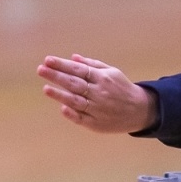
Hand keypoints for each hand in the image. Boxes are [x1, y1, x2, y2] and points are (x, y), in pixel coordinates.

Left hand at [38, 54, 154, 133]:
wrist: (139, 110)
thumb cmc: (121, 88)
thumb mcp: (111, 72)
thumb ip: (92, 65)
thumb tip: (72, 58)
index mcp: (102, 78)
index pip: (78, 69)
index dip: (62, 64)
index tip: (48, 60)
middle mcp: (99, 92)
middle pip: (74, 83)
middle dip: (57, 76)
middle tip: (41, 70)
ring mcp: (97, 109)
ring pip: (76, 101)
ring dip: (60, 95)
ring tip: (46, 88)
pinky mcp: (96, 123)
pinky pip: (82, 118)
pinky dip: (72, 113)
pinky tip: (62, 107)